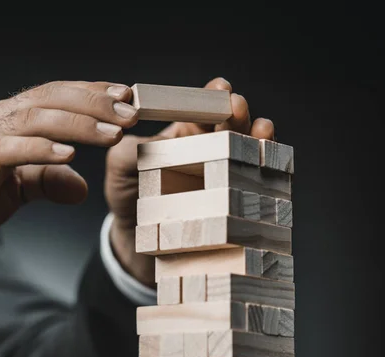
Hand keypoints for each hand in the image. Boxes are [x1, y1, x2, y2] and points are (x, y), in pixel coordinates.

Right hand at [0, 81, 137, 284]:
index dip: (92, 94)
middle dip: (96, 102)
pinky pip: (11, 149)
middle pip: (52, 98)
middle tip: (132, 110)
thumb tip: (82, 188)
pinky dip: (41, 148)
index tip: (127, 97)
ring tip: (113, 131)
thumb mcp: (16, 191)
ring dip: (78, 121)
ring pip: (36, 116)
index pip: (56, 97)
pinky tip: (69, 153)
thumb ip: (46, 181)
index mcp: (7, 121)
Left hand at [104, 78, 274, 286]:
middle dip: (237, 111)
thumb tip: (156, 144)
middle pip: (231, 122)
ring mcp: (224, 171)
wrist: (138, 237)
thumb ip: (130, 149)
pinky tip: (266, 157)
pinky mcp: (234, 197)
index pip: (202, 107)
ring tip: (260, 129)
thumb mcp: (120, 165)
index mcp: (184, 132)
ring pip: (249, 147)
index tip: (220, 88)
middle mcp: (209, 147)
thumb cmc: (129, 192)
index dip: (212, 95)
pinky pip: (255, 179)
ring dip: (257, 135)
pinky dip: (265, 166)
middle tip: (237, 106)